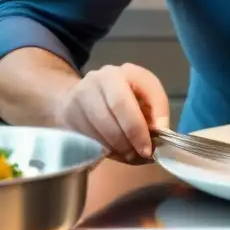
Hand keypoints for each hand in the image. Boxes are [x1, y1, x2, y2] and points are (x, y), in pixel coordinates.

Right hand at [53, 63, 170, 161]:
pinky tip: (114, 152)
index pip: (129, 100)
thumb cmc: (124, 96)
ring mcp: (79, 96)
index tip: (149, 148)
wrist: (85, 94)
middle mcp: (98, 79)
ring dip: (117, 148)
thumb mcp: (145, 95)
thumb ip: (156, 110)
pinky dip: (104, 150)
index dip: (139, 128)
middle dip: (130, 138)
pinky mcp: (69, 114)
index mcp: (122, 73)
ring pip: (99, 128)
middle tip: (140, 155)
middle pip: (114, 111)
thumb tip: (161, 131)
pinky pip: (88, 138)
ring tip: (130, 156)